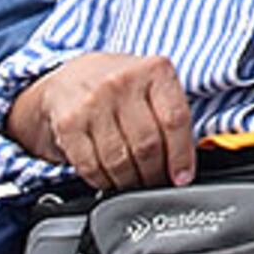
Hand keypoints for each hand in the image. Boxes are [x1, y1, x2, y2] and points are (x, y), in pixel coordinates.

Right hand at [17, 50, 198, 190]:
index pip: (175, 119)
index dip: (181, 155)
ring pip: (119, 160)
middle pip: (147, 144)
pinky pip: (91, 166)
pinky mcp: (69, 124)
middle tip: (157, 182)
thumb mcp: (153, 84)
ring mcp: (93, 102)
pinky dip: (103, 181)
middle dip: (155, 173)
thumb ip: (171, 114)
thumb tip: (184, 164)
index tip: (183, 177)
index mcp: (155, 70)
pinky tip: (110, 180)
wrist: (69, 78)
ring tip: (135, 183)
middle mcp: (123, 81)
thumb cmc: (122, 86)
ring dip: (130, 182)